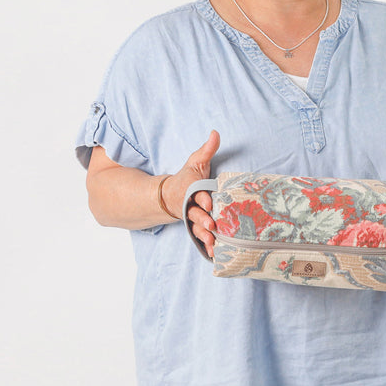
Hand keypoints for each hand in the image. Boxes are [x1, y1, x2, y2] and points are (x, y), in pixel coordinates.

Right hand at [162, 130, 219, 255]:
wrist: (170, 195)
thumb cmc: (188, 178)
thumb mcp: (196, 162)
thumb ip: (206, 150)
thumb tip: (215, 133)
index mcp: (193, 190)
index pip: (198, 194)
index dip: (203, 198)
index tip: (209, 203)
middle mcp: (191, 206)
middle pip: (196, 213)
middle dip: (203, 219)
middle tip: (212, 225)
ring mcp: (193, 219)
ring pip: (197, 228)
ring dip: (205, 236)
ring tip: (214, 243)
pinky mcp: (196, 227)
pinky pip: (200, 237)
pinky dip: (206, 245)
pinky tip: (215, 253)